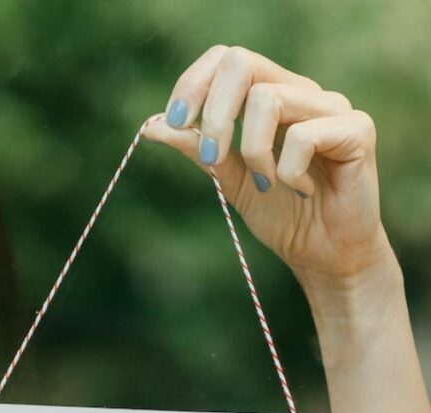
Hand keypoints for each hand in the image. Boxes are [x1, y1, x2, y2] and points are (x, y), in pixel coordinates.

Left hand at [145, 45, 393, 289]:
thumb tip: (153, 126)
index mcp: (272, 96)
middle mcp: (302, 92)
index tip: (174, 124)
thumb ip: (200, 150)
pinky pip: (304, 135)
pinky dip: (289, 171)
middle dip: (214, 114)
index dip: (193, 84)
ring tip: (266, 184)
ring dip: (253, 151)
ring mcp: (332, 107)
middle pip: (242, 63)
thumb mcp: (229, 180)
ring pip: (268, 98)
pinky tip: (304, 192)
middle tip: (211, 160)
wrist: (322, 254)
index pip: (227, 59)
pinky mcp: (357, 129)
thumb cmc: (281, 215)